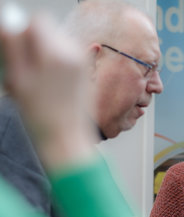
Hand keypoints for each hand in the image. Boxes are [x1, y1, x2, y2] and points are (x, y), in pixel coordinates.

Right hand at [0, 13, 96, 168]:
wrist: (67, 139)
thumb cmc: (39, 114)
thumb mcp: (17, 78)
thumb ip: (12, 45)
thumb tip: (8, 22)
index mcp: (55, 52)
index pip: (38, 21)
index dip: (24, 33)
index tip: (17, 53)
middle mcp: (73, 53)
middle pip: (49, 31)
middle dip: (33, 43)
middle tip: (24, 70)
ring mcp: (82, 63)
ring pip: (57, 44)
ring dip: (43, 54)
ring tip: (36, 81)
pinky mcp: (85, 73)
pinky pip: (66, 57)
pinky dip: (54, 64)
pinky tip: (48, 85)